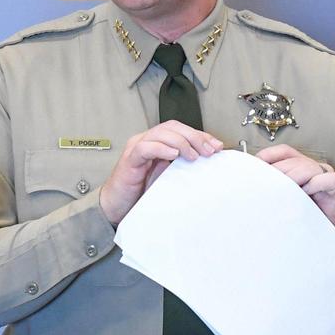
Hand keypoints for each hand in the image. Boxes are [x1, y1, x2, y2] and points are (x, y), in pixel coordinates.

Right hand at [100, 121, 225, 224]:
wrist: (116, 206)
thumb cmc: (140, 191)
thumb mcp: (167, 176)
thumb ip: (182, 165)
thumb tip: (206, 160)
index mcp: (157, 142)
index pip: (181, 130)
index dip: (200, 135)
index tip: (217, 146)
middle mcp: (146, 141)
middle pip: (173, 127)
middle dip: (195, 137)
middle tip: (208, 151)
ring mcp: (136, 148)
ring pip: (160, 133)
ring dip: (181, 142)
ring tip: (193, 155)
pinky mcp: (129, 160)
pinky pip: (144, 147)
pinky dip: (161, 149)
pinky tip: (173, 155)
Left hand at [256, 144, 334, 234]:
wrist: (321, 237)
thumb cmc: (302, 218)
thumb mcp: (282, 198)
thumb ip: (272, 186)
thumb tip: (252, 179)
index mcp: (299, 166)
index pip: (284, 152)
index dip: (269, 156)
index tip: (255, 166)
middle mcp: (312, 168)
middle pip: (293, 160)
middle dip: (278, 172)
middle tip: (268, 187)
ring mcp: (324, 176)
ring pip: (307, 167)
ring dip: (293, 180)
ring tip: (285, 194)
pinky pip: (326, 179)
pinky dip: (313, 185)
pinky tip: (304, 195)